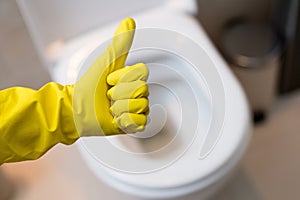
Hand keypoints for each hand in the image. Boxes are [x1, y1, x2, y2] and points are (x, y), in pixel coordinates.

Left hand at [72, 18, 148, 135]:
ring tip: (110, 108)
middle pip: (142, 90)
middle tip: (108, 96)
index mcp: (133, 79)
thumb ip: (120, 43)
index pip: (142, 73)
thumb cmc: (89, 86)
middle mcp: (137, 93)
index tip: (109, 80)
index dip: (124, 77)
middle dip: (119, 93)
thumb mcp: (106, 62)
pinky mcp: (133, 125)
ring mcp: (136, 109)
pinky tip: (115, 119)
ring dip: (120, 107)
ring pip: (141, 106)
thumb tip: (129, 22)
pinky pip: (140, 122)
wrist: (78, 109)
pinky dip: (124, 120)